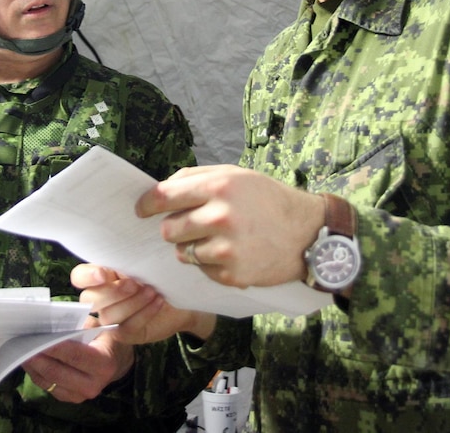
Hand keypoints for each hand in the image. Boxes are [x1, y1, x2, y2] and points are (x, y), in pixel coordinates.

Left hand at [21, 316, 133, 403]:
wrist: (115, 362)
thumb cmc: (104, 338)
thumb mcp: (98, 326)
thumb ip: (78, 325)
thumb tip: (52, 324)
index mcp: (104, 364)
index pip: (74, 356)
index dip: (54, 348)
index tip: (37, 337)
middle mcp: (93, 385)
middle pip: (57, 372)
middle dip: (37, 357)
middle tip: (22, 343)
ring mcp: (80, 396)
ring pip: (48, 381)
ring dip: (32, 365)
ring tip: (20, 350)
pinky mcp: (69, 398)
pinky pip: (47, 386)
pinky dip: (35, 373)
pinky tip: (28, 360)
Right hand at [72, 264, 214, 345]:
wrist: (181, 298)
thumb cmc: (158, 276)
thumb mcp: (144, 264)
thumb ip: (127, 262)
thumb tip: (123, 259)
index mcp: (100, 276)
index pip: (79, 277)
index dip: (87, 276)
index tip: (103, 274)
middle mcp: (101, 298)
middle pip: (91, 299)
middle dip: (114, 291)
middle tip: (136, 283)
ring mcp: (111, 318)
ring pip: (109, 315)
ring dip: (132, 302)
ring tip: (152, 291)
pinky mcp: (124, 334)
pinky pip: (127, 327)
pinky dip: (144, 313)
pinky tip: (158, 301)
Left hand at [137, 164, 324, 287]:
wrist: (307, 233)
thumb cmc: (268, 199)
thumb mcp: (236, 175)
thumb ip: (197, 177)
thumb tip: (162, 189)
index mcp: (219, 187)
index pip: (164, 196)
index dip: (147, 204)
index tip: (141, 210)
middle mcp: (220, 217)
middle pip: (169, 229)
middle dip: (175, 228)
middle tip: (192, 225)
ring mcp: (226, 249)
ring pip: (182, 253)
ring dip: (192, 247)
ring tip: (217, 240)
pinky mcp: (232, 274)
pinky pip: (202, 270)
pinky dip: (211, 264)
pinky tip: (232, 254)